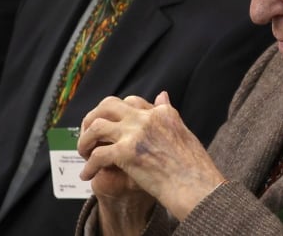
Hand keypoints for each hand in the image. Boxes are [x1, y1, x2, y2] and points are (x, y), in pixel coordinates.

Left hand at [78, 92, 225, 220]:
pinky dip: (89, 166)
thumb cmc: (195, 167)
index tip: (110, 126)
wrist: (198, 187)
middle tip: (88, 135)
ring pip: (96, 127)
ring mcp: (135, 134)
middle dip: (93, 118)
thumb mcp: (183, 132)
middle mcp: (146, 118)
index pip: (131, 102)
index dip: (116, 113)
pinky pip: (97, 155)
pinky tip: (88, 175)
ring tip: (84, 154)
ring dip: (85, 141)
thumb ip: (168, 113)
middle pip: (108, 106)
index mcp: (161, 113)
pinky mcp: (126, 153)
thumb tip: (162, 95)